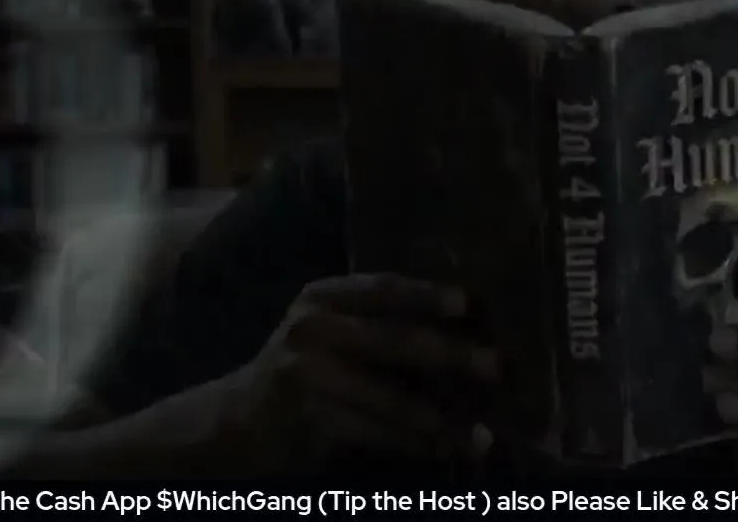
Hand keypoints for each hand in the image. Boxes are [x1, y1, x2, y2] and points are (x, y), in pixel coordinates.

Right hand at [233, 274, 496, 468]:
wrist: (240, 419)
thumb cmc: (305, 366)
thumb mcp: (330, 327)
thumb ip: (377, 319)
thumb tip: (464, 325)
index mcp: (323, 297)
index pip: (382, 288)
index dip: (427, 294)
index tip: (468, 302)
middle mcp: (312, 328)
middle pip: (394, 339)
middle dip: (450, 354)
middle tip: (497, 366)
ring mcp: (306, 374)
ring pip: (387, 396)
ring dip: (439, 417)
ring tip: (481, 432)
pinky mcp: (308, 419)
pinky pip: (374, 432)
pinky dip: (413, 443)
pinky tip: (445, 449)